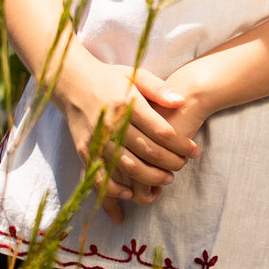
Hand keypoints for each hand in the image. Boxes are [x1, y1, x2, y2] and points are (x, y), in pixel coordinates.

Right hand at [55, 60, 199, 222]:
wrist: (73, 82)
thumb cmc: (110, 78)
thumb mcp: (136, 75)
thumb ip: (159, 88)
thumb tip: (181, 101)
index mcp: (127, 103)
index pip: (161, 130)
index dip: (181, 144)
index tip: (195, 151)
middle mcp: (112, 123)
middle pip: (147, 151)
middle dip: (170, 163)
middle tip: (183, 166)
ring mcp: (97, 139)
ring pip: (128, 167)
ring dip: (150, 178)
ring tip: (167, 180)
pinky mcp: (85, 150)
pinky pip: (100, 176)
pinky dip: (115, 189)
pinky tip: (131, 193)